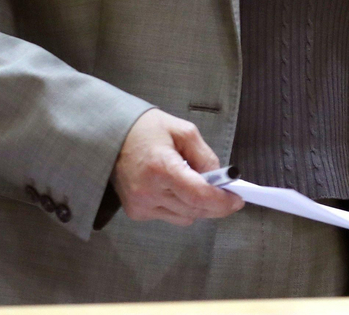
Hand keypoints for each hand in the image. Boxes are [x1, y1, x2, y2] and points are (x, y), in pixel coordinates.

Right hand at [112, 108, 243, 226]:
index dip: (222, 201)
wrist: (111, 137)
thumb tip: (219, 180)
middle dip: (216, 204)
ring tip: (195, 184)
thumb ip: (205, 156)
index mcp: (161, 168)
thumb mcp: (183, 131)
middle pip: (195, 210)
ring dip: (198, 206)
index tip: (237, 199)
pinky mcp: (136, 212)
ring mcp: (140, 205)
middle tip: (228, 193)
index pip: (198, 195)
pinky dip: (181, 207)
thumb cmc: (148, 129)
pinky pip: (171, 217)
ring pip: (185, 217)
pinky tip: (175, 188)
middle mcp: (148, 192)